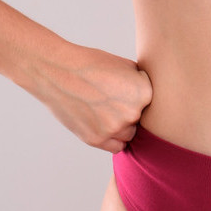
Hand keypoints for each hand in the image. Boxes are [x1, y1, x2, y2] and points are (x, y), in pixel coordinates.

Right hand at [29, 42, 152, 151]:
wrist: (58, 72)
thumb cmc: (91, 64)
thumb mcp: (125, 65)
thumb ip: (141, 84)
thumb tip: (153, 96)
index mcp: (144, 92)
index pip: (152, 101)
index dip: (138, 94)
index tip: (124, 86)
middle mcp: (132, 113)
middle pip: (141, 118)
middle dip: (130, 109)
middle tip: (112, 97)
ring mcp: (114, 128)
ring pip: (129, 133)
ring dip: (121, 125)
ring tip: (104, 107)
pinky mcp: (97, 139)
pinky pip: (116, 146)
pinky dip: (112, 137)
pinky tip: (102, 122)